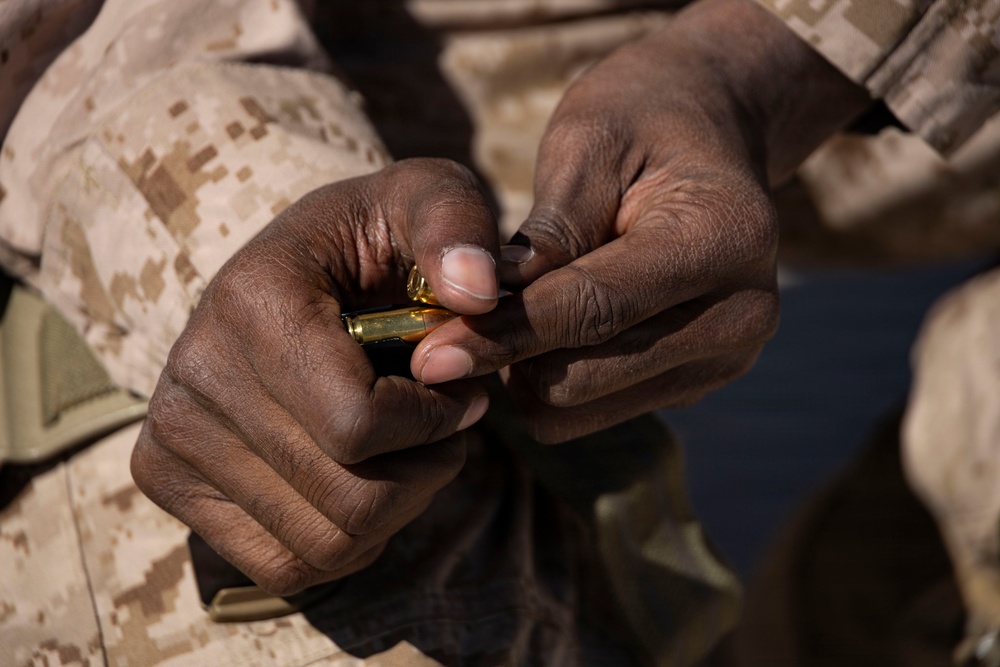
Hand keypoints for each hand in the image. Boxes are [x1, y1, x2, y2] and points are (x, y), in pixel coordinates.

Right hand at [131, 159, 500, 594]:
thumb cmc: (376, 239)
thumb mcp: (428, 201)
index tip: (461, 390)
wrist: (298, 268)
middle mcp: (194, 370)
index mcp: (252, 300)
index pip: (358, 425)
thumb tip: (477, 293)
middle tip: (447, 426)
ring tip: (409, 449)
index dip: (435, 422)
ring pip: (324, 543)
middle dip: (426, 470)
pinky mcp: (168, 480)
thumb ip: (460, 226)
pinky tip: (364, 481)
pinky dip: (347, 541)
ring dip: (395, 508)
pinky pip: (285, 563)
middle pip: (348, 497)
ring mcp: (171, 433)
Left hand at [410, 0, 870, 442]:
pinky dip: (549, 380)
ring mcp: (723, 359)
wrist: (707, 134)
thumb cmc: (640, 122)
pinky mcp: (695, 384)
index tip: (428, 355)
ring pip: (580, 408)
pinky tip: (543, 328)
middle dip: (506, 353)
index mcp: (725, 239)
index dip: (503, 335)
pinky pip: (593, 413)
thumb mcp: (588, 146)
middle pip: (583, 375)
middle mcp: (741, 315)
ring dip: (524, 370)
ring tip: (508, 308)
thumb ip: (548, 233)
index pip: (595, 309)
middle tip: (447, 321)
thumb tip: (484, 307)